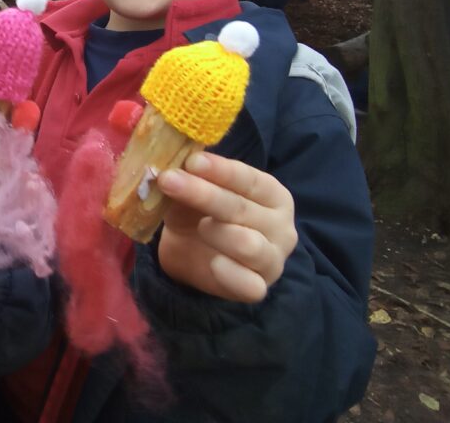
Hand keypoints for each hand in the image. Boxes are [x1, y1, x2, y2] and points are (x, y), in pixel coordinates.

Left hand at [155, 152, 296, 302]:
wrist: (193, 255)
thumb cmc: (200, 214)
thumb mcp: (192, 193)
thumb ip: (188, 181)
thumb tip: (170, 169)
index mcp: (272, 195)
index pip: (250, 179)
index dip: (220, 170)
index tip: (191, 161)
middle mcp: (280, 226)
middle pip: (242, 208)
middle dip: (203, 194)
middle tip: (168, 181)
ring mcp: (273, 260)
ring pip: (249, 245)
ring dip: (218, 233)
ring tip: (200, 227)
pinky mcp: (259, 287)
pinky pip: (248, 284)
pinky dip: (229, 273)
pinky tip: (213, 263)